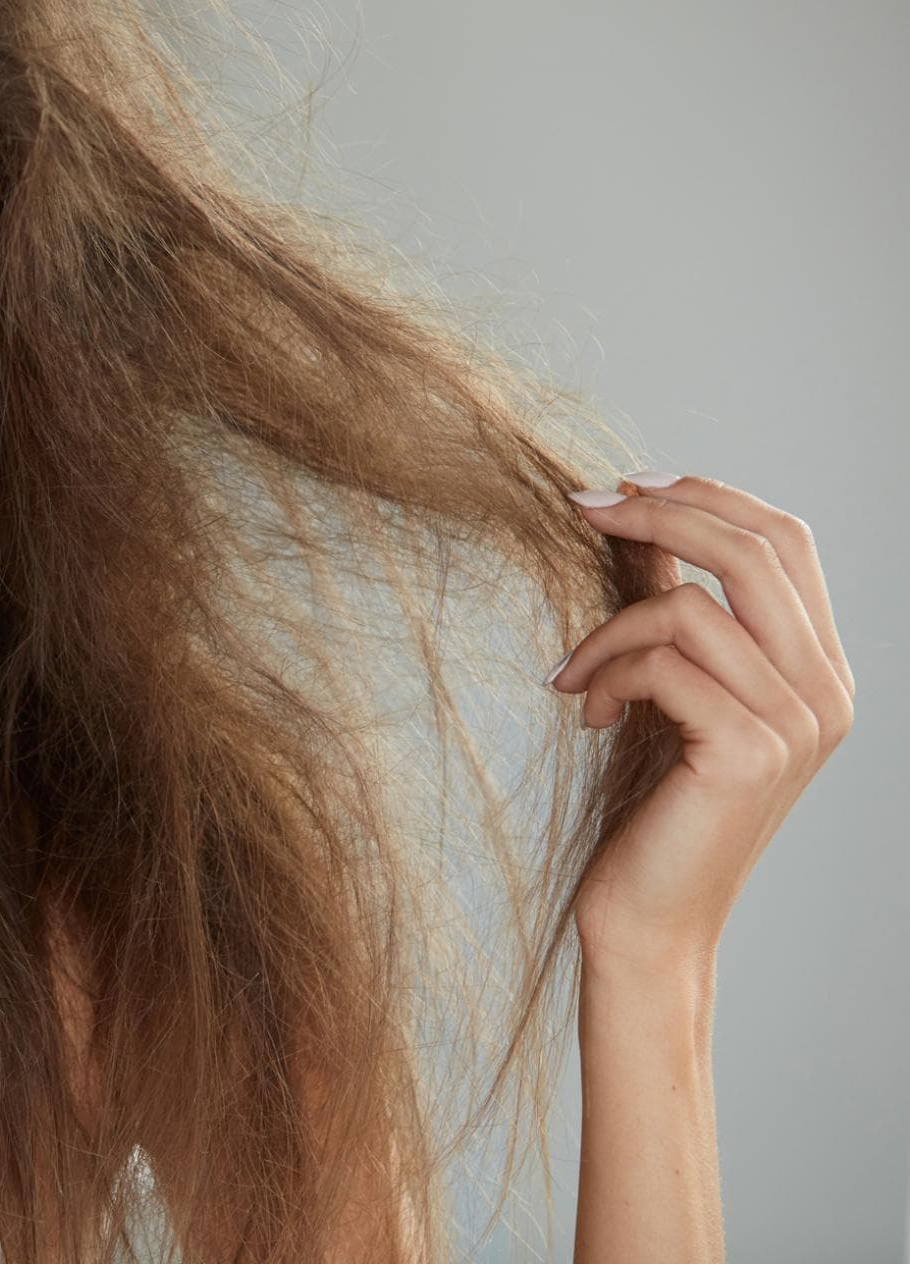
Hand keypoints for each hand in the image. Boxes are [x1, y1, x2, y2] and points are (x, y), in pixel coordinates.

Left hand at [549, 473, 855, 973]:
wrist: (649, 918)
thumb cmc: (652, 806)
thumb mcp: (670, 690)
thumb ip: (674, 611)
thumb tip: (641, 519)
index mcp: (820, 671)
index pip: (785, 541)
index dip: (706, 494)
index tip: (624, 483)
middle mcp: (827, 693)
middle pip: (754, 550)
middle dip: (659, 512)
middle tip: (581, 507)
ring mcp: (797, 724)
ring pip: (690, 608)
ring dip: (606, 630)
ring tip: (574, 676)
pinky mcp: (749, 752)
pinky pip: (662, 664)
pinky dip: (605, 675)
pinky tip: (585, 714)